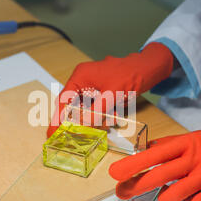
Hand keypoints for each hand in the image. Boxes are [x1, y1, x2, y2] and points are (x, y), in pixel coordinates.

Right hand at [47, 42, 173, 136]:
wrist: (148, 68)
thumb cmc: (130, 74)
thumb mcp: (111, 95)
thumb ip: (95, 111)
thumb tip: (82, 125)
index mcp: (81, 76)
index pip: (63, 100)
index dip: (57, 118)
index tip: (52, 133)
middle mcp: (83, 80)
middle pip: (73, 105)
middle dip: (79, 119)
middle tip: (79, 133)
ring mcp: (93, 86)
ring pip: (86, 108)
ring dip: (94, 117)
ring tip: (108, 119)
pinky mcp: (102, 91)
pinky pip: (96, 107)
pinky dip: (102, 114)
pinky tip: (113, 116)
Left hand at [109, 124, 200, 200]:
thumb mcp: (187, 138)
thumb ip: (165, 145)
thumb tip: (142, 149)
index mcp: (184, 145)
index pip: (154, 155)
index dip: (134, 164)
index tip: (116, 172)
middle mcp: (193, 160)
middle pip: (159, 176)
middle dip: (136, 186)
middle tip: (122, 192)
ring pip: (173, 196)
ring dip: (164, 198)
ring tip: (166, 195)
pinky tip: (188, 198)